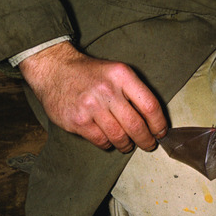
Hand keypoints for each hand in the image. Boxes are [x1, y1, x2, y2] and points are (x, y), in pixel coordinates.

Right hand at [18, 41, 167, 151]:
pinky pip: (101, 141)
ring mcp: (91, 106)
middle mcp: (107, 90)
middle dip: (146, 140)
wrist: (54, 69)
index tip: (161, 132)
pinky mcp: (77, 121)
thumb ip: (134, 91)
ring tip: (127, 144)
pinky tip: (108, 140)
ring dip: (127, 145)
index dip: (159, 124)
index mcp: (121, 75)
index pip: (150, 106)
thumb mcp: (115, 72)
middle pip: (136, 125)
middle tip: (149, 145)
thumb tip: (154, 120)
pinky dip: (108, 144)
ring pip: (119, 137)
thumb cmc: (89, 74)